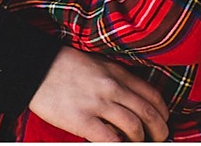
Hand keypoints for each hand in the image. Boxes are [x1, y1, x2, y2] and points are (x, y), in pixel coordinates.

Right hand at [30, 48, 169, 143]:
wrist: (36, 67)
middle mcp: (112, 87)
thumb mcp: (97, 64)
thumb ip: (116, 79)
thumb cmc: (65, 66)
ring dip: (142, 141)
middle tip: (160, 139)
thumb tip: (133, 101)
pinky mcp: (83, 120)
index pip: (150, 94)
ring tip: (139, 145)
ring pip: (134, 127)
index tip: (164, 120)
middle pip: (147, 112)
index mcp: (116, 72)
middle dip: (159, 130)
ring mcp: (98, 104)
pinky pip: (111, 140)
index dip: (162, 111)